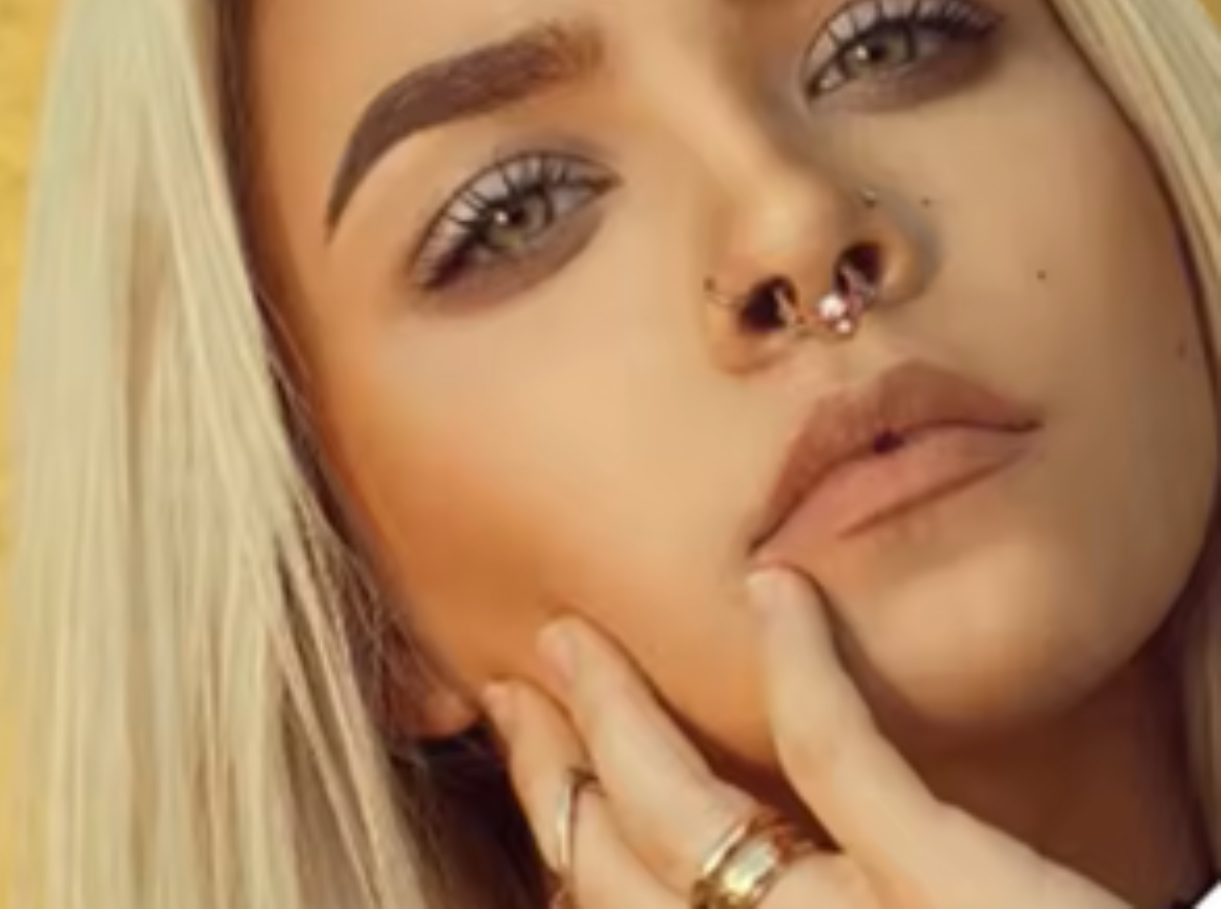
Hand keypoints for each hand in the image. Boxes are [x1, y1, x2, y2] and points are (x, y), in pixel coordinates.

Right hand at [483, 568, 1132, 908]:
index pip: (613, 907)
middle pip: (615, 865)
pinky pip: (836, 758)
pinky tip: (772, 589)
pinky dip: (796, 662)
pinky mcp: (944, 890)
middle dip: (552, 761)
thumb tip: (736, 836)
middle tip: (521, 674)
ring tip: (576, 633)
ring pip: (687, 818)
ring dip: (617, 714)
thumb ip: (796, 892)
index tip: (532, 738)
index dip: (555, 817)